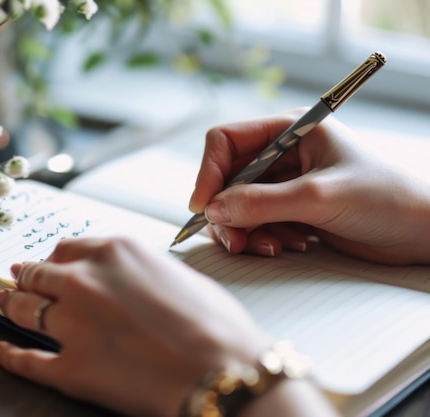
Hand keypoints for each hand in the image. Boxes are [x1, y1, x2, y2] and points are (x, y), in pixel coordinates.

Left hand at [0, 237, 271, 416]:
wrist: (225, 372)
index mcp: (115, 252)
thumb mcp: (177, 275)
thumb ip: (138, 271)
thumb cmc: (216, 325)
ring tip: (3, 301)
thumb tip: (123, 278)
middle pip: (38, 274)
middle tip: (18, 279)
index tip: (48, 263)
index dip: (53, 258)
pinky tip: (1, 349)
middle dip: (26, 276)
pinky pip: (25, 359)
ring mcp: (72, 324)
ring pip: (23, 308)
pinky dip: (9, 354)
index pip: (66, 248)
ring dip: (10, 303)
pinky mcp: (70, 368)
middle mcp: (85, 281)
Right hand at [189, 110, 429, 264]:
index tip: (203, 206)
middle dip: (227, 211)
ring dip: (246, 230)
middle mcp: (283, 154)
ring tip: (272, 247)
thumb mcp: (319, 198)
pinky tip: (292, 245)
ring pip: (237, 205)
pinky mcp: (290, 210)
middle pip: (227, 178)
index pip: (227, 141)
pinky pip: (255, 224)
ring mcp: (285, 184)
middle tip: (235, 240)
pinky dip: (263, 239)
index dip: (209, 172)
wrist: (421, 233)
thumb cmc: (387, 199)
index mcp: (290, 130)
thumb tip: (212, 210)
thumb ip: (262, 203)